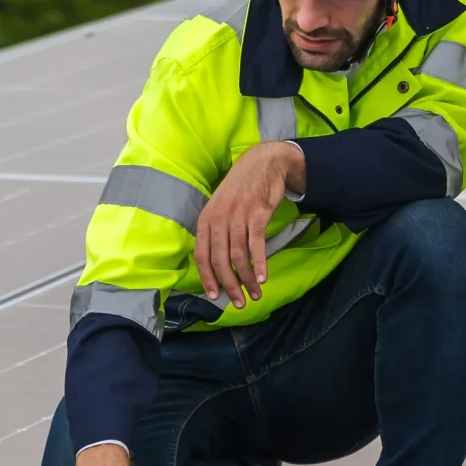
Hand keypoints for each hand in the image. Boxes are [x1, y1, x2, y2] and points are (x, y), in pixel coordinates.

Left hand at [195, 141, 303, 307]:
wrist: (263, 163)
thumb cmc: (242, 189)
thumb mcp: (221, 207)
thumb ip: (217, 231)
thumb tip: (218, 263)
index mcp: (206, 219)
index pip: (201, 256)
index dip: (207, 278)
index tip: (215, 296)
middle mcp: (218, 219)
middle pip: (220, 260)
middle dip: (229, 285)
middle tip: (238, 302)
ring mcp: (237, 216)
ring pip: (238, 256)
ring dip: (246, 279)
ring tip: (254, 294)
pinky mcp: (257, 214)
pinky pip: (256, 245)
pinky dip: (260, 263)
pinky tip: (263, 277)